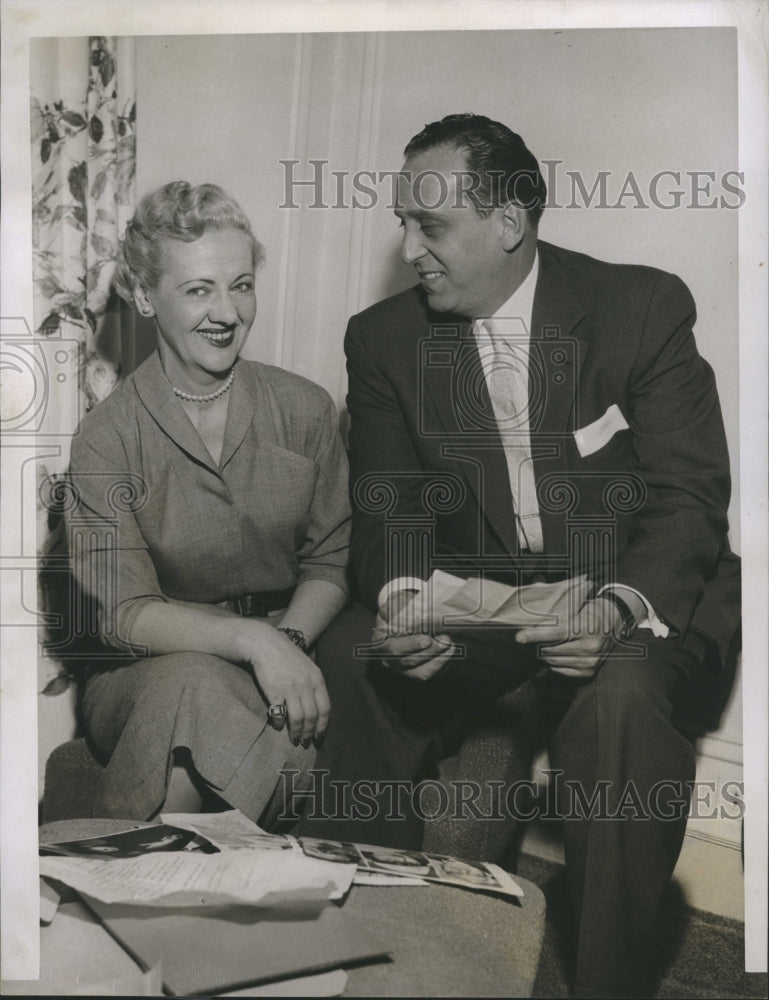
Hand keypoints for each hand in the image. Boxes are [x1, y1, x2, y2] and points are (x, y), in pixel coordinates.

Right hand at [240, 622, 330, 744]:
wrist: (265, 644)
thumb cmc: (286, 656)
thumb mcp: (307, 666)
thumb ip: (314, 685)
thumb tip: (318, 710)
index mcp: (317, 678)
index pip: (325, 708)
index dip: (323, 726)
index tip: (319, 736)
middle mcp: (306, 684)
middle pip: (312, 716)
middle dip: (309, 733)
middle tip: (306, 742)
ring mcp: (290, 688)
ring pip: (298, 719)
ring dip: (296, 733)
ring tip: (294, 739)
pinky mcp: (274, 691)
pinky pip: (279, 714)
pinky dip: (279, 723)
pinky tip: (278, 725)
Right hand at [372, 589, 454, 681]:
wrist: (409, 617)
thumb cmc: (401, 608)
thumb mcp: (395, 604)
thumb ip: (398, 609)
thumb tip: (408, 616)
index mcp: (381, 642)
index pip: (394, 648)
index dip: (411, 645)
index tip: (427, 639)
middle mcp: (390, 659)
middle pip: (409, 662)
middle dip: (429, 652)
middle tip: (445, 640)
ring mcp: (404, 669)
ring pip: (422, 673)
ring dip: (438, 660)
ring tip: (450, 645)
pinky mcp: (419, 672)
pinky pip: (432, 675)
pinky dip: (443, 664)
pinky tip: (451, 651)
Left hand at [515, 597, 624, 677]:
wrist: (613, 622)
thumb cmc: (590, 610)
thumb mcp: (577, 604)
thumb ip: (556, 613)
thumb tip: (530, 621)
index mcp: (587, 627)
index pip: (556, 632)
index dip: (535, 634)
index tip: (519, 637)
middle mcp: (590, 646)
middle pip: (550, 649)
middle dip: (538, 643)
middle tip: (532, 636)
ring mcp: (590, 661)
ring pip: (552, 661)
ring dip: (544, 653)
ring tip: (547, 642)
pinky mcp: (588, 672)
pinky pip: (559, 670)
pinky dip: (553, 661)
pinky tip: (557, 651)